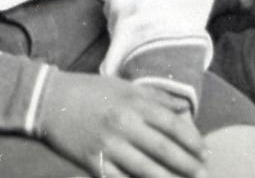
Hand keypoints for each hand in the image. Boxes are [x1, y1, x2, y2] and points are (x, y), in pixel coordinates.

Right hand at [38, 71, 205, 177]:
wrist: (48, 99)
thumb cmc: (89, 91)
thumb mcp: (123, 86)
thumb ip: (154, 97)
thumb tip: (184, 109)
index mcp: (133, 102)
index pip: (173, 125)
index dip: (193, 141)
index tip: (206, 152)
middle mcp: (124, 124)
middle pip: (165, 150)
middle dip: (188, 165)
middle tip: (204, 175)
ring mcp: (108, 145)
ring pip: (147, 170)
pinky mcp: (93, 161)